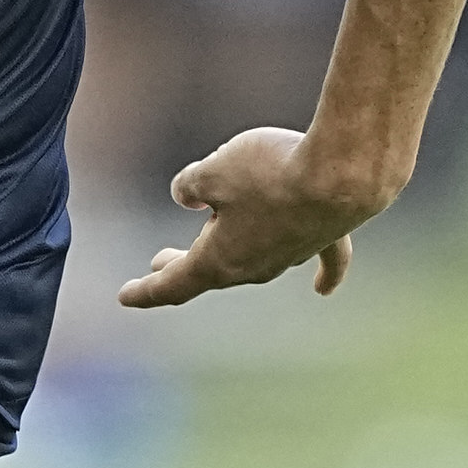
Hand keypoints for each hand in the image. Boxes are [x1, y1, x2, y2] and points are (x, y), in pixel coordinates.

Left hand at [116, 124, 397, 310]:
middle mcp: (255, 267)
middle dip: (181, 266)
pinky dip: (316, 272)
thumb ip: (191, 185)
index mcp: (219, 259)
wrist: (343, 172)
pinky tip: (321, 289)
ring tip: (216, 226)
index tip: (124, 298)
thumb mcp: (213, 169)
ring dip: (232, 246)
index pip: (173, 283)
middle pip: (209, 271)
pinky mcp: (327, 237)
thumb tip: (188, 196)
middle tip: (158, 260)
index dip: (145, 291)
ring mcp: (293, 255)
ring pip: (253, 257)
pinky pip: (317, 259)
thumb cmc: (269, 171)